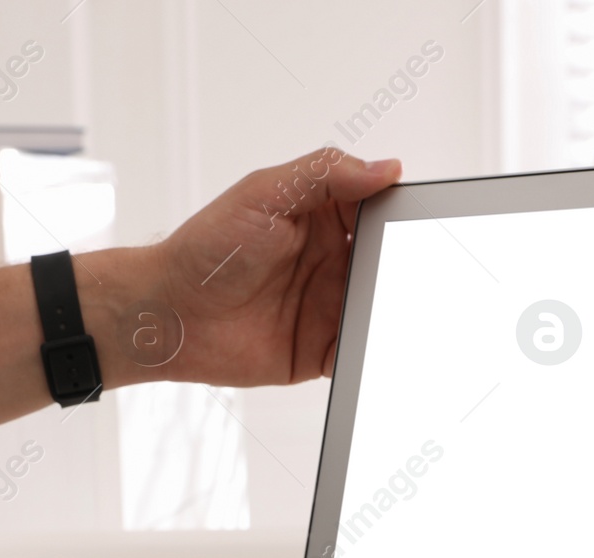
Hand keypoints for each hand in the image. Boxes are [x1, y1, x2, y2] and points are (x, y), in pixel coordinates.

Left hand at [138, 150, 401, 387]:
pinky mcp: (323, 350)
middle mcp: (332, 261)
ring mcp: (330, 307)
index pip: (379, 208)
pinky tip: (389, 348)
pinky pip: (362, 352)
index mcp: (323, 217)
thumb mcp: (263, 193)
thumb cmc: (205, 250)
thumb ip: (325, 174)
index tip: (425, 216)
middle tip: (420, 268)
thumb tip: (386, 168)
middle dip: (408, 264)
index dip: (403, 211)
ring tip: (413, 309)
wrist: (168, 315)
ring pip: (382, 307)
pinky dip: (379, 352)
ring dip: (397, 309)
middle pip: (389, 260)